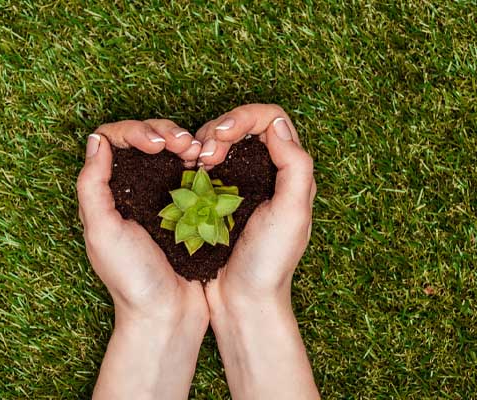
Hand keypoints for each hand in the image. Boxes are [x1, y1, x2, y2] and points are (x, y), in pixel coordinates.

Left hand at [77, 120, 207, 399]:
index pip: (113, 140)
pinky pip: (190, 170)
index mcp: (108, 191)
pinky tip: (207, 163)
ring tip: (197, 151)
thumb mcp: (102, 231)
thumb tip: (96, 139)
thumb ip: (92, 185)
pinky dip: (198, 160)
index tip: (154, 146)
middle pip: (143, 137)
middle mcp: (132, 188)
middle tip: (182, 144)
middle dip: (163, 131)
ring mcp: (161, 195)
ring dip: (182, 140)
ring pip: (169, 149)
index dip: (134, 131)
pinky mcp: (188, 205)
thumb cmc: (132, 277)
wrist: (169, 313)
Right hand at [199, 104, 318, 398]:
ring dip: (203, 143)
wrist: (241, 300)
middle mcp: (265, 171)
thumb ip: (294, 167)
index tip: (222, 137)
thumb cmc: (269, 262)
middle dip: (220, 129)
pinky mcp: (213, 197)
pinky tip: (187, 174)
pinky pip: (203, 165)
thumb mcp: (292, 215)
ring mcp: (238, 183)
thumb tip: (277, 125)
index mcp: (289, 171)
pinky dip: (192, 161)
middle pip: (241, 125)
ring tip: (196, 164)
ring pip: (219, 141)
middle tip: (206, 156)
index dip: (244, 117)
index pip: (270, 119)